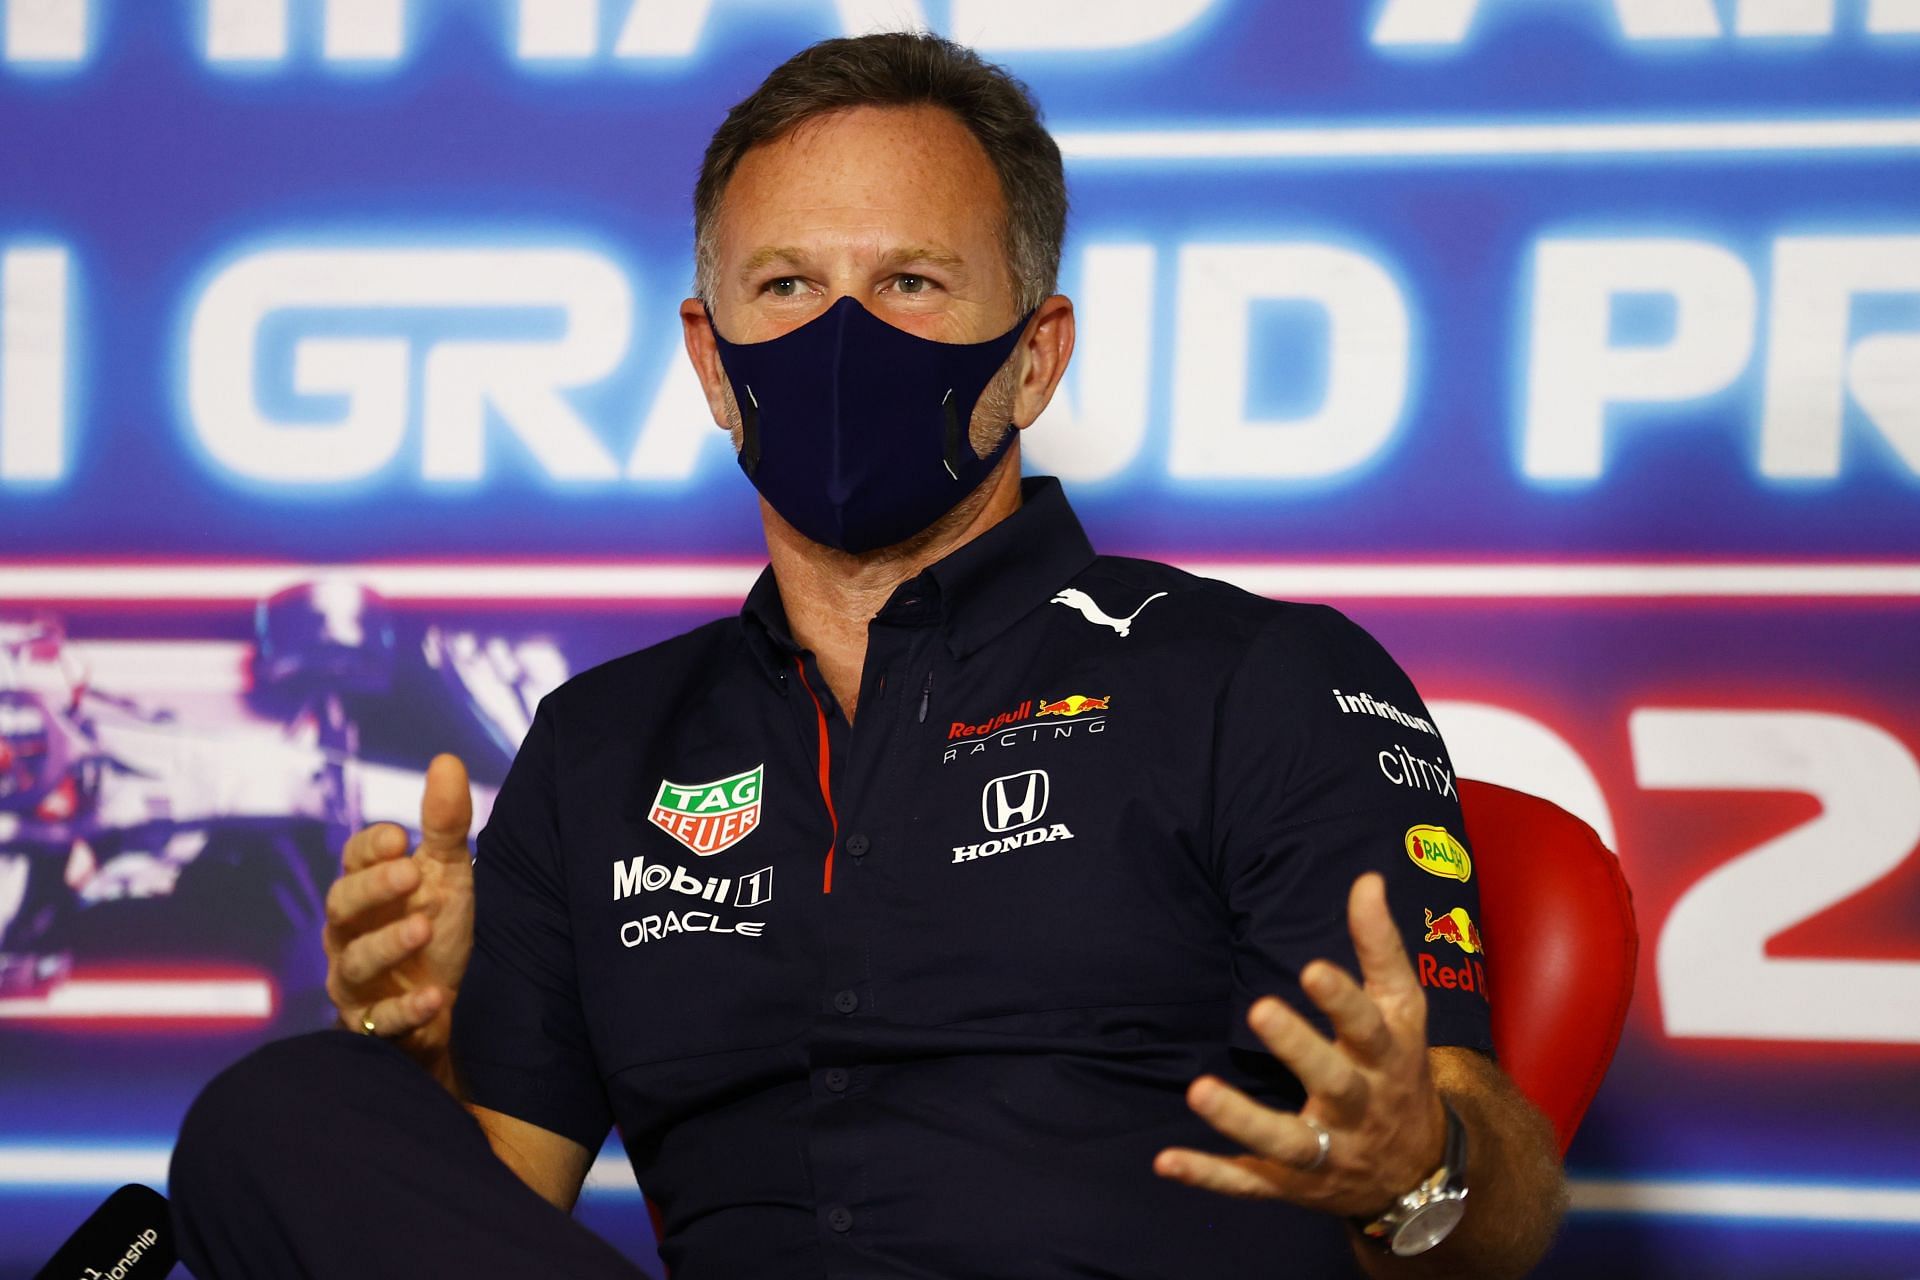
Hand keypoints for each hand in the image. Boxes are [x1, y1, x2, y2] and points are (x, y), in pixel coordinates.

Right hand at [322, 754, 475, 1068]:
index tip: (398, 836)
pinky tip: (435, 997)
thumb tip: (445, 760)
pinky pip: (380, 1022)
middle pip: (341, 906)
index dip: (369, 847)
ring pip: (353, 963)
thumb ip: (444, 824)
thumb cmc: (440, 928)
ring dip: (388, 944)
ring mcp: (357, 982)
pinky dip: (407, 1011)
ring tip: (424, 928)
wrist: (452, 1005)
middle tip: (410, 873)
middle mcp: (350, 934)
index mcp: (367, 890)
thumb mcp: (449, 874)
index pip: (352, 860)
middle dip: (373, 889)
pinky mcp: (373, 1027)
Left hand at [1154, 872, 1446, 1218]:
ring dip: (1243, 1119)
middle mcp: (1359, 1107)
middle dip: (1298, 1049)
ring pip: (1287, 1141)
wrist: (1419, 1170)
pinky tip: (1167, 1160)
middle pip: (1333, 1080)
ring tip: (1198, 1090)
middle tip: (1258, 1009)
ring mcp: (1327, 1152)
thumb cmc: (1398, 1069)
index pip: (1369, 1025)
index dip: (1343, 999)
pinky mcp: (1293, 1183)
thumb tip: (1367, 880)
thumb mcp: (1401, 1009)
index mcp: (1385, 1058)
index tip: (1311, 968)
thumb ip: (1380, 947)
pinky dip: (1210, 1175)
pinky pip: (1251, 1183)